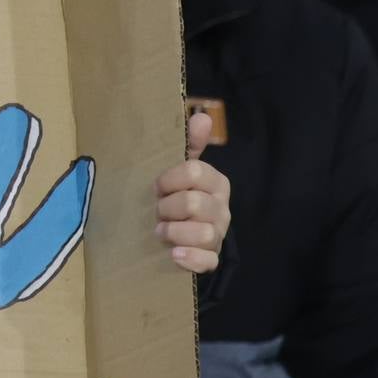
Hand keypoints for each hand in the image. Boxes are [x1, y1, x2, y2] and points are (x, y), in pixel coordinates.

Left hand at [155, 108, 229, 274]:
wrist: (176, 233)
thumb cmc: (176, 195)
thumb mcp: (179, 169)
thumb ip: (189, 144)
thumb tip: (203, 117)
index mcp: (215, 183)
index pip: (194, 172)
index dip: (168, 180)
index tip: (156, 186)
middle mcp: (221, 209)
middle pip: (194, 204)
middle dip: (167, 207)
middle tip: (156, 211)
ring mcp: (218, 235)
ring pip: (203, 233)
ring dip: (173, 232)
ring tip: (160, 231)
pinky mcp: (211, 259)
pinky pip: (207, 261)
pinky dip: (189, 257)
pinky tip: (174, 253)